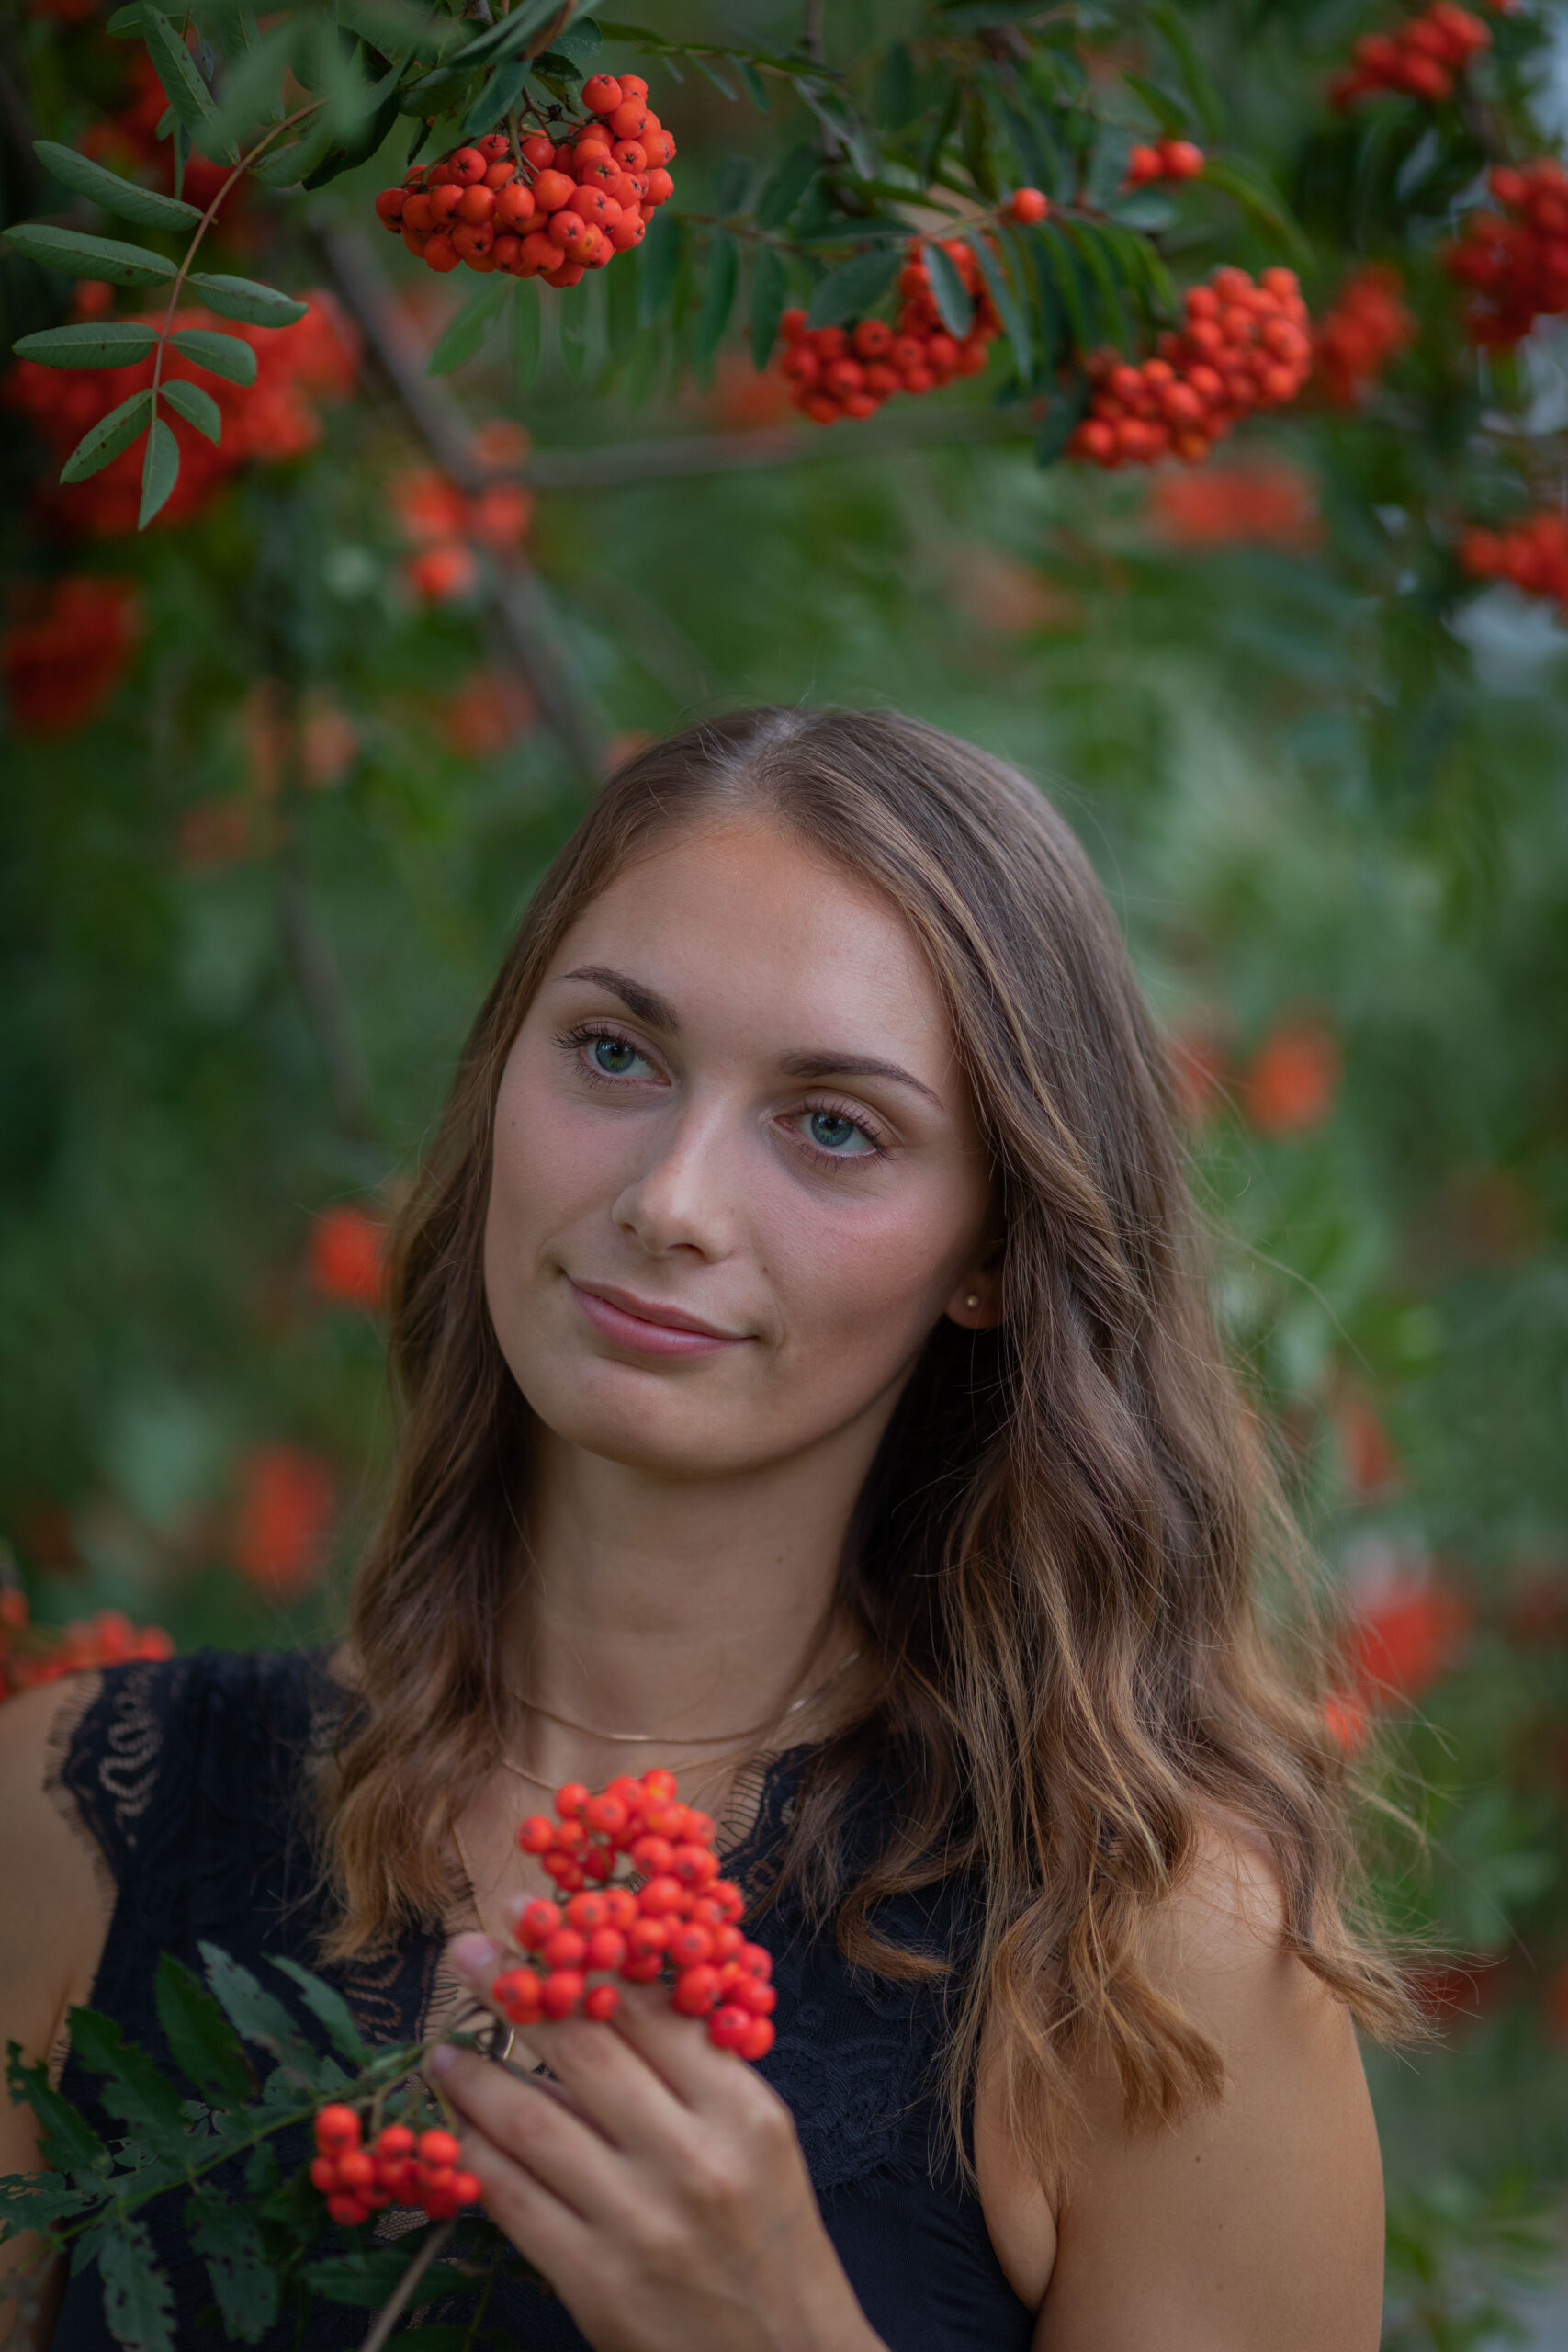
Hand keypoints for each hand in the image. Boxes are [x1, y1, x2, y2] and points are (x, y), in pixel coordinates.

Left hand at [432, 1932, 886, 2351]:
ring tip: (444, 2047)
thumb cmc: (770, 2237)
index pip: (648, 2006)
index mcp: (743, 2109)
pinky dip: (474, 2156)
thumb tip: (607, 1985)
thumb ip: (696, 2068)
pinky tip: (455, 2129)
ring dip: (474, 2074)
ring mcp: (639, 2225)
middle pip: (582, 2048)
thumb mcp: (760, 2137)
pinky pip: (513, 2199)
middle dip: (514, 1987)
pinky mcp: (595, 2285)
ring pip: (531, 2120)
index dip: (584, 1950)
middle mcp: (694, 2159)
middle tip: (468, 1953)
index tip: (532, 1915)